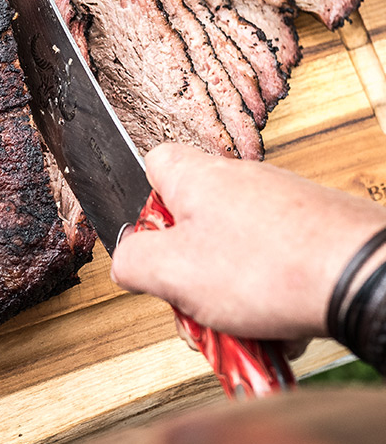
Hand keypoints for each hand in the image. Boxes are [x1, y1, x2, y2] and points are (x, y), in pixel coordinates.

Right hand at [111, 143, 385, 339]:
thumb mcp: (172, 272)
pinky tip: (276, 323)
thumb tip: (124, 261)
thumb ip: (132, 261)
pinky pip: (271, 264)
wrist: (362, 276)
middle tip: (194, 302)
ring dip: (228, 293)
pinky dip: (267, 296)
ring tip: (242, 323)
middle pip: (192, 223)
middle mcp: (239, 181)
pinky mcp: (311, 230)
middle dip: (188, 272)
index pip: (152, 163)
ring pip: (232, 251)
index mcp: (197, 178)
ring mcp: (279, 204)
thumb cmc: (270, 267)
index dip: (141, 203)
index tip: (150, 242)